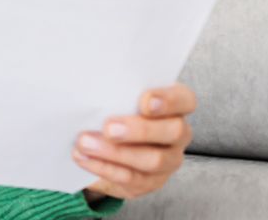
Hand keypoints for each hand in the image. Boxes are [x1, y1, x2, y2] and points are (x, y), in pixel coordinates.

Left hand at [74, 83, 196, 202]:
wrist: (105, 148)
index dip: (169, 100)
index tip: (145, 101)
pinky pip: (131, 178)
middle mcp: (178, 134)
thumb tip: (89, 85)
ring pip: (153, 159)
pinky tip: (83, 158)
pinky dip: (104, 167)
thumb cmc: (114, 111)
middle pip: (174, 132)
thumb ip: (113, 91)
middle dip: (140, 130)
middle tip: (108, 127)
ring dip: (116, 152)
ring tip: (85, 143)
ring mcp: (168, 160)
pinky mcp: (149, 181)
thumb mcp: (116, 98)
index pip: (185, 100)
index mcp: (174, 107)